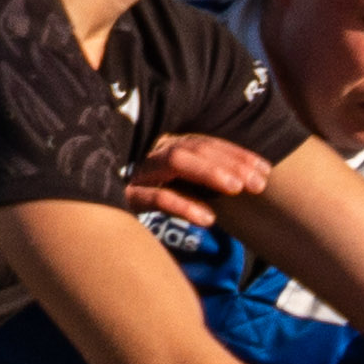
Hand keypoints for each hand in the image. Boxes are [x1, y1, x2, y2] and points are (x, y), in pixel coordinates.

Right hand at [124, 133, 273, 228]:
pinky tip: (208, 219)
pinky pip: (155, 197)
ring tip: (236, 189)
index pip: (206, 144)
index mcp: (167, 147)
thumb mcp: (178, 187)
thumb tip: (248, 182)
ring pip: (174, 163)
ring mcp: (137, 172)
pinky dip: (182, 205)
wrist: (97, 214)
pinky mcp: (124, 197)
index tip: (266, 170)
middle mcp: (152, 153)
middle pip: (194, 148)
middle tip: (258, 183)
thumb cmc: (146, 200)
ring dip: (208, 172)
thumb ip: (204, 181)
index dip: (237, 154)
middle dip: (229, 163)